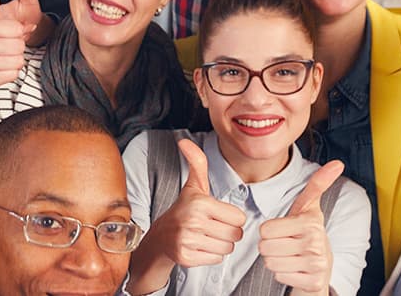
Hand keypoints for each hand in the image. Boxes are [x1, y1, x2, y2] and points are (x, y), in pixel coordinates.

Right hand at [148, 139, 246, 267]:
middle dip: (227, 232)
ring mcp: (188, 241)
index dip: (231, 218)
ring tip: (205, 237)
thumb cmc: (184, 210)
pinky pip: (216, 260)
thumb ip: (197, 163)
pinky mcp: (186, 258)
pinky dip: (211, 256)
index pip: (239, 218)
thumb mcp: (194, 186)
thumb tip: (183, 141)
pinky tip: (199, 247)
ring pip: (227, 249)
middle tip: (211, 227)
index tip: (216, 215)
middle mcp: (193, 222)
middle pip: (235, 235)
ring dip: (220, 245)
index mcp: (200, 203)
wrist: (161, 236)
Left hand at [258, 161, 344, 294]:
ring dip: (275, 262)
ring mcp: (316, 264)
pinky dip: (283, 275)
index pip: (265, 229)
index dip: (269, 231)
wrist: (321, 266)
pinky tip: (295, 270)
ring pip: (271, 263)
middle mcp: (316, 243)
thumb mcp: (308, 207)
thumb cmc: (306, 233)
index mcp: (311, 222)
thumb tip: (337, 163)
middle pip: (265, 247)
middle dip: (270, 247)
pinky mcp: (313, 282)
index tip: (284, 231)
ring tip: (290, 257)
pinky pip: (279, 277)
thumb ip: (317, 184)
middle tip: (285, 245)